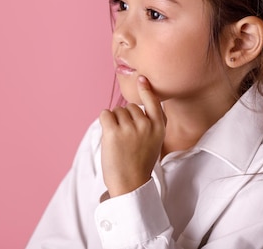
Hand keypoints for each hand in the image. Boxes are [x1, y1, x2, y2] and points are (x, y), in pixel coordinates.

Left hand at [99, 76, 165, 196]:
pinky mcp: (113, 132)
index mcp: (158, 128)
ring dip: (114, 122)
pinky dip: (104, 122)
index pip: (153, 103)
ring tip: (119, 142)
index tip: (142, 78)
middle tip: (126, 140)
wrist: (130, 185)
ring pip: (117, 111)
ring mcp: (130, 128)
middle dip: (125, 118)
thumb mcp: (154, 142)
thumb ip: (149, 124)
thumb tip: (135, 106)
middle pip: (129, 107)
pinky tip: (109, 137)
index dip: (147, 89)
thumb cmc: (139, 164)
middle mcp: (146, 125)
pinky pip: (105, 114)